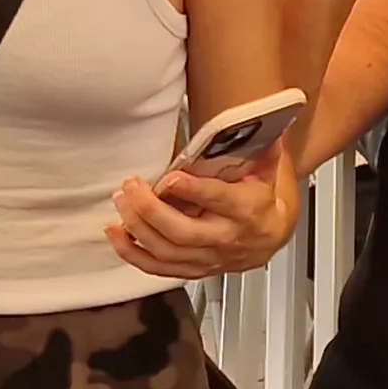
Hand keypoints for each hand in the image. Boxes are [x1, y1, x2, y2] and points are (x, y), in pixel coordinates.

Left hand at [106, 146, 296, 279]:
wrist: (270, 236)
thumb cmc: (261, 200)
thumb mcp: (265, 170)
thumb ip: (258, 146)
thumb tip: (256, 119)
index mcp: (246, 210)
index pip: (218, 201)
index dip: (193, 190)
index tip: (171, 177)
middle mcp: (226, 238)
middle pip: (183, 231)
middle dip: (152, 210)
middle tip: (132, 187)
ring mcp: (207, 258)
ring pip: (167, 251)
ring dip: (137, 228)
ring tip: (121, 202)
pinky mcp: (192, 269)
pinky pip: (158, 268)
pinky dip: (132, 254)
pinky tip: (117, 234)